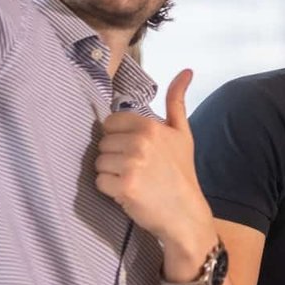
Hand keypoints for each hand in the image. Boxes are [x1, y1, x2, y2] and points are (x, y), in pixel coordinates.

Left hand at [94, 70, 215, 275]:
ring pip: (98, 163)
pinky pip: (99, 182)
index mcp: (150, 126)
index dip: (119, 138)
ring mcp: (131, 165)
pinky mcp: (124, 187)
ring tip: (133, 181)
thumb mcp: (182, 134)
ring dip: (111, 174)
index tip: (135, 151)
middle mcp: (139, 143)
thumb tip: (186, 70)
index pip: (110, 123)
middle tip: (137, 169)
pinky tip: (128, 193)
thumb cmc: (181, 173)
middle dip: (114, 157)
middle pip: (103, 143)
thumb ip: (177, 102)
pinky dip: (110, 190)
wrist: (186, 213)